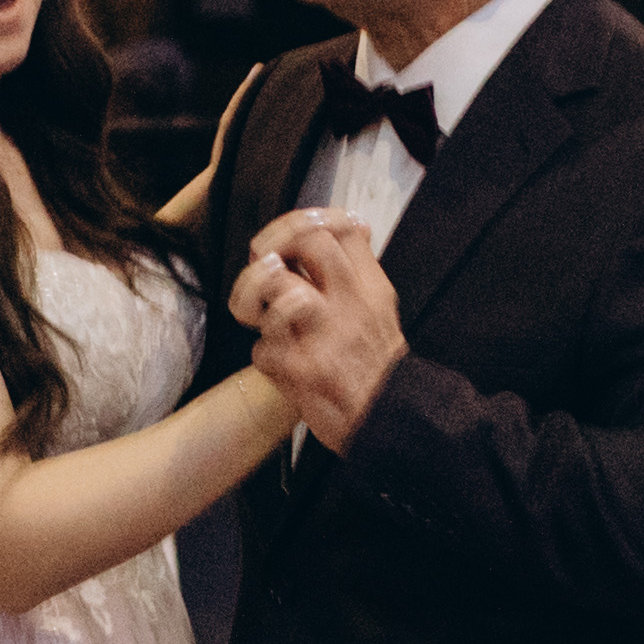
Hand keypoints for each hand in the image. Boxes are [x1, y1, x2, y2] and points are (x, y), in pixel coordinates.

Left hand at [232, 210, 405, 446]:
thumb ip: (360, 271)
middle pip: (308, 241)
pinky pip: (262, 348)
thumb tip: (351, 227)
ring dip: (252, 293)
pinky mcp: (302, 370)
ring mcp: (325, 335)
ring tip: (254, 311)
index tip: (291, 234)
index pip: (343, 228)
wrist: (391, 423)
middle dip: (274, 241)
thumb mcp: (382, 310)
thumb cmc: (378, 369)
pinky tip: (276, 362)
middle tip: (264, 261)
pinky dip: (263, 354)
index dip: (308, 220)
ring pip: (278, 284)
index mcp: (371, 289)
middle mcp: (351, 304)